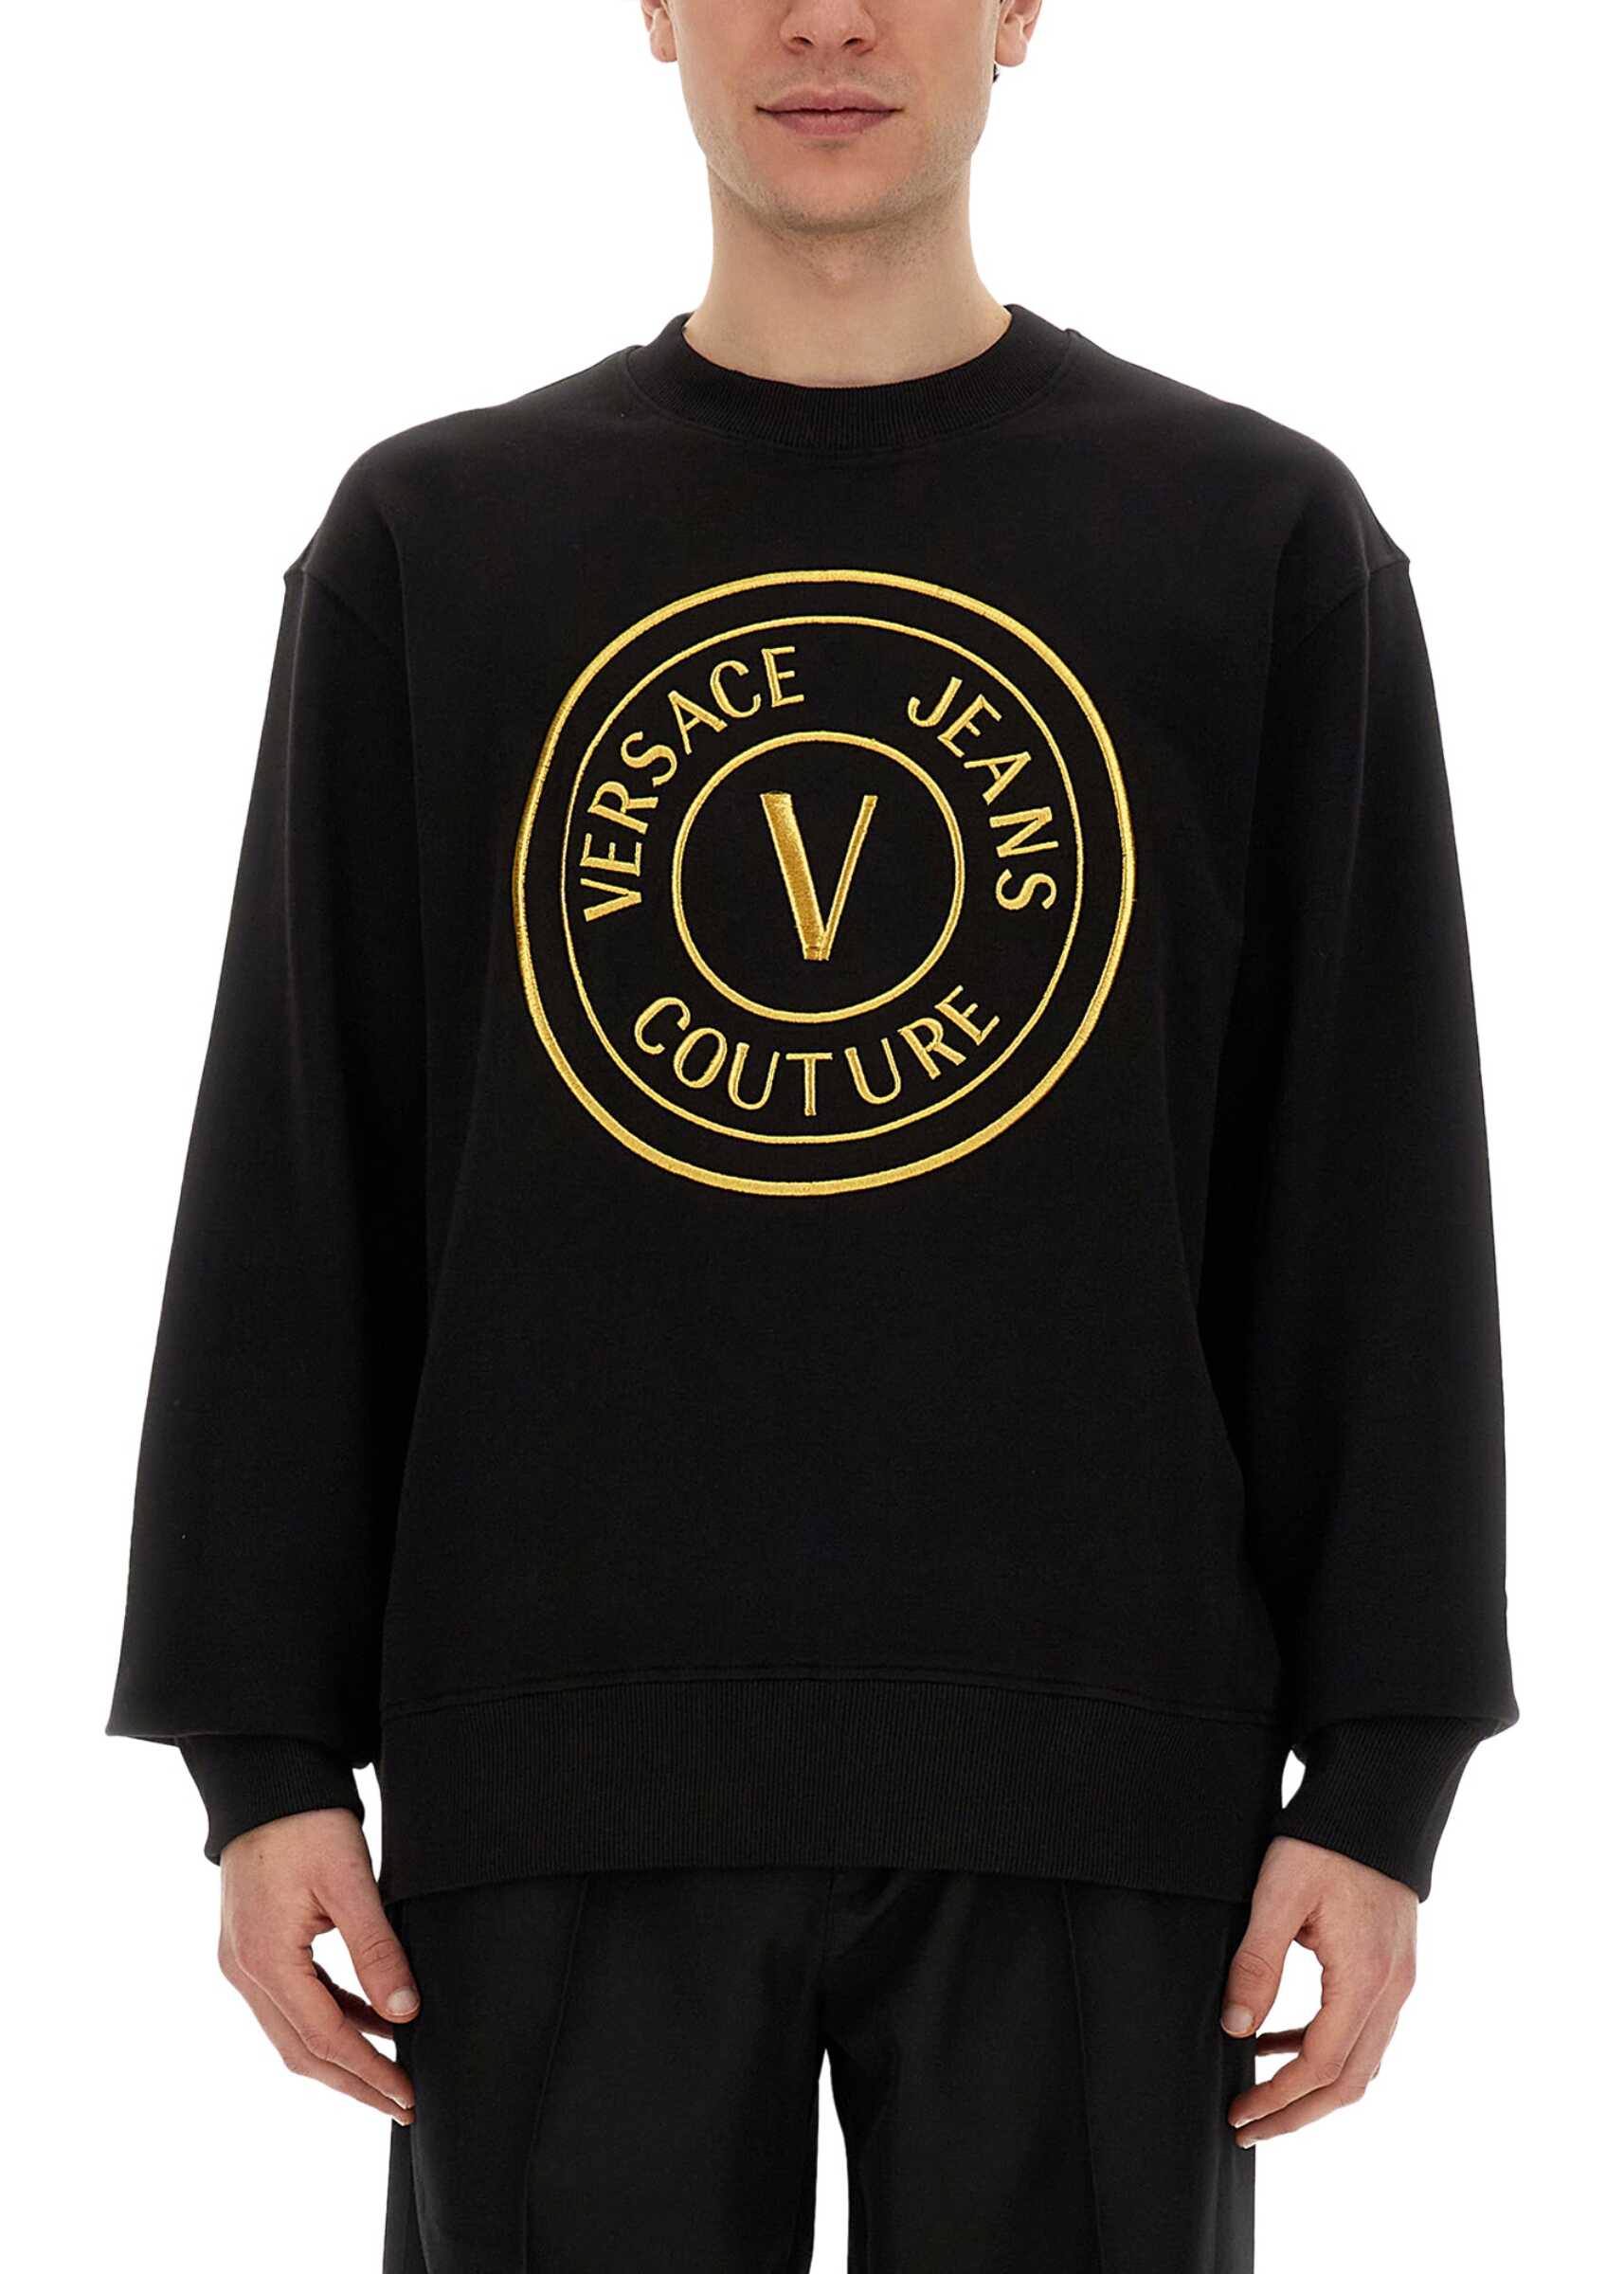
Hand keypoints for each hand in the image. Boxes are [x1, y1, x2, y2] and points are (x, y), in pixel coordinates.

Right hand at [216, 1807, 419, 2121]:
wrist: (266, 1781)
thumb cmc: (307, 1822)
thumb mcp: (349, 1882)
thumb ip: (375, 1949)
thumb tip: (404, 2011)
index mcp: (265, 1959)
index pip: (323, 2038)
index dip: (368, 2072)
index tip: (406, 2095)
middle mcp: (244, 1971)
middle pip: (301, 2051)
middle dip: (354, 2083)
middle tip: (402, 2105)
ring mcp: (243, 1961)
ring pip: (293, 2033)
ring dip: (342, 2056)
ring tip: (393, 2071)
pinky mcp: (253, 1948)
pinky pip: (291, 2003)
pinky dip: (330, 2019)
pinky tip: (370, 2020)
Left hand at [1221, 1835, 1417, 2145]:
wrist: (1373, 1803)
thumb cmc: (1323, 1843)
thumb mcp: (1278, 1895)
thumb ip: (1257, 1963)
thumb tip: (1235, 2027)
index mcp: (1365, 1978)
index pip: (1323, 2065)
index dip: (1280, 2097)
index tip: (1239, 2113)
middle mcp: (1392, 1990)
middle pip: (1350, 2082)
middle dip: (1297, 2113)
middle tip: (1246, 2127)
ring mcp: (1398, 1982)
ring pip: (1361, 2063)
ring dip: (1312, 2088)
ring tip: (1258, 2093)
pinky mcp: (1392, 1969)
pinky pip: (1363, 2031)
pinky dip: (1324, 2049)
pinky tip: (1279, 2041)